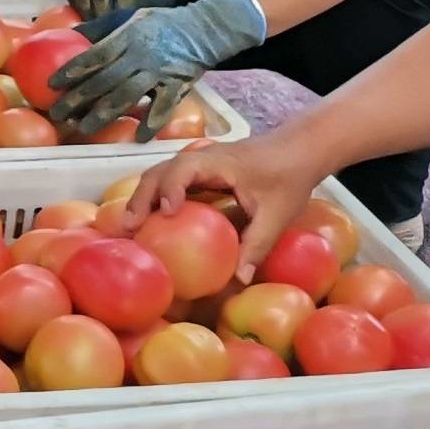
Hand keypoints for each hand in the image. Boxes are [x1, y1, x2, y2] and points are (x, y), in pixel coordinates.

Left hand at [48, 0, 265, 139]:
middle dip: (78, 99)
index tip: (51, 85)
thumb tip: (70, 33)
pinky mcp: (177, 85)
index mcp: (125, 38)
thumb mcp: (129, 16)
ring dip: (103, 114)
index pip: (94, 56)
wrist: (204, 28)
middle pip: (104, 80)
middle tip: (57, 114)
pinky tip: (138, 137)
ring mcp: (159, 72)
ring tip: (83, 129)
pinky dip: (152, 123)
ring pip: (127, 96)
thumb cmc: (160, 23)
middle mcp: (139, 56)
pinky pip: (163, 107)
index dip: (71, 70)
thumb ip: (101, 27)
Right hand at [112, 128, 325, 279]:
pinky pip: (170, 179)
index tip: (168, 213)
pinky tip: (151, 218)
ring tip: (130, 226)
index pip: (184, 170)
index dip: (171, 189)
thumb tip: (239, 280)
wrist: (299, 149)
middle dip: (141, 197)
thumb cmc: (289, 176)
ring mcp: (198, 162)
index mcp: (218, 163)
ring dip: (143, 197)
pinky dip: (155, 196)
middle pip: (160, 171)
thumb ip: (257, 245)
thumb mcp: (277, 214)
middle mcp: (201, 157)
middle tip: (129, 227)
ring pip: (160, 173)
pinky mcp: (200, 170)